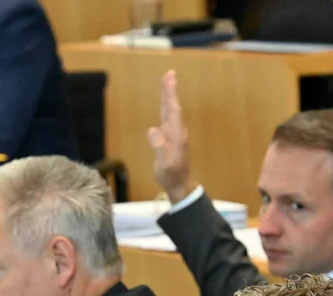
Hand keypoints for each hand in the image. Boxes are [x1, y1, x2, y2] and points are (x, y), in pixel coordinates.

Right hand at [146, 70, 195, 202]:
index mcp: (176, 135)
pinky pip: (167, 119)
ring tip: (167, 83)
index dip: (170, 94)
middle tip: (169, 73)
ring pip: (170, 112)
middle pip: (172, 107)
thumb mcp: (164, 164)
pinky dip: (165, 108)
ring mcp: (174, 135)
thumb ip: (159, 147)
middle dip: (170, 90)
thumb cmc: (171, 175)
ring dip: (168, 97)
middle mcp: (177, 132)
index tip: (170, 78)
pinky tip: (164, 106)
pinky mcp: (171, 139)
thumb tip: (152, 129)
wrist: (180, 185)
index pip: (173, 110)